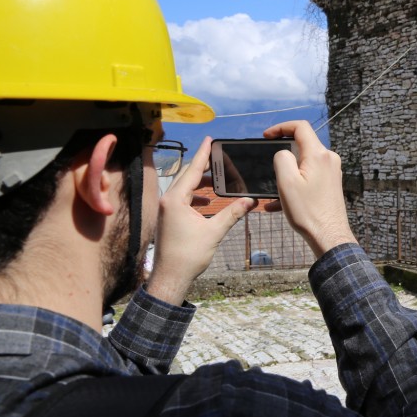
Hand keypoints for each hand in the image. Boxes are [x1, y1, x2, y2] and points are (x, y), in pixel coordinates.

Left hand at [147, 137, 256, 304]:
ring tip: (217, 179)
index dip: (203, 154)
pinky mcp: (168, 218)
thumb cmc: (188, 256)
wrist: (170, 276)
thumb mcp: (214, 232)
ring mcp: (166, 209)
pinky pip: (182, 198)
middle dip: (204, 166)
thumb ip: (232, 213)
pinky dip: (196, 195)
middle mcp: (167, 201)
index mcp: (176, 200)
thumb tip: (249, 201)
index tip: (210, 140)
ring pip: (184, 187)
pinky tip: (208, 200)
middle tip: (218, 156)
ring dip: (200, 181)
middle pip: (187, 175)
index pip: (192, 170)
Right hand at [263, 121, 356, 257]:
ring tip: (273, 190)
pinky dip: (295, 185)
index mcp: (318, 155)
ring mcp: (331, 172)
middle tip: (268, 166)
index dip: (281, 127)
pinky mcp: (331, 184)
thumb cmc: (307, 211)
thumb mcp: (286, 182)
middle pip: (303, 145)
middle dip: (283, 154)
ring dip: (287, 173)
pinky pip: (309, 177)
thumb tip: (283, 152)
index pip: (300, 127)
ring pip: (304, 164)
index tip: (266, 136)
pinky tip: (279, 203)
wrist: (328, 236)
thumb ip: (282, 158)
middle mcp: (329, 159)